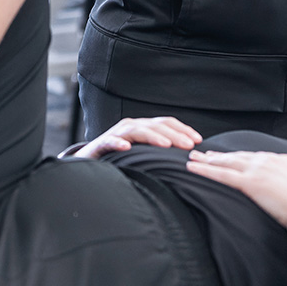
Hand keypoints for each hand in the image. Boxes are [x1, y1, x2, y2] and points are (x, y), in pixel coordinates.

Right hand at [73, 117, 203, 158]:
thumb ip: (159, 153)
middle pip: (154, 125)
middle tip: (189, 145)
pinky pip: (109, 142)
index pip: (166, 123)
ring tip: (166, 145)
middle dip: (173, 134)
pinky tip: (126, 148)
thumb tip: (187, 159)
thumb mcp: (142, 154)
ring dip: (151, 136)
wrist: (88, 162)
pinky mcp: (100, 145)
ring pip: (136, 130)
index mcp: (143, 128)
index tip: (198, 141)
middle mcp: (130, 127)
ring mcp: (115, 134)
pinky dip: (118, 143)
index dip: (182, 129)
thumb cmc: (119, 160)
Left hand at [187, 150, 286, 228]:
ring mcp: (258, 170)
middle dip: (219, 155)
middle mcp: (267, 160)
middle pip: (237, 156)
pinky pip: (223, 176)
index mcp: (281, 160)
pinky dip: (206, 171)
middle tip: (203, 153)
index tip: (228, 156)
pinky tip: (193, 169)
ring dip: (208, 161)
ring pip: (226, 163)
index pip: (253, 157)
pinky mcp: (250, 183)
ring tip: (194, 159)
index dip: (238, 157)